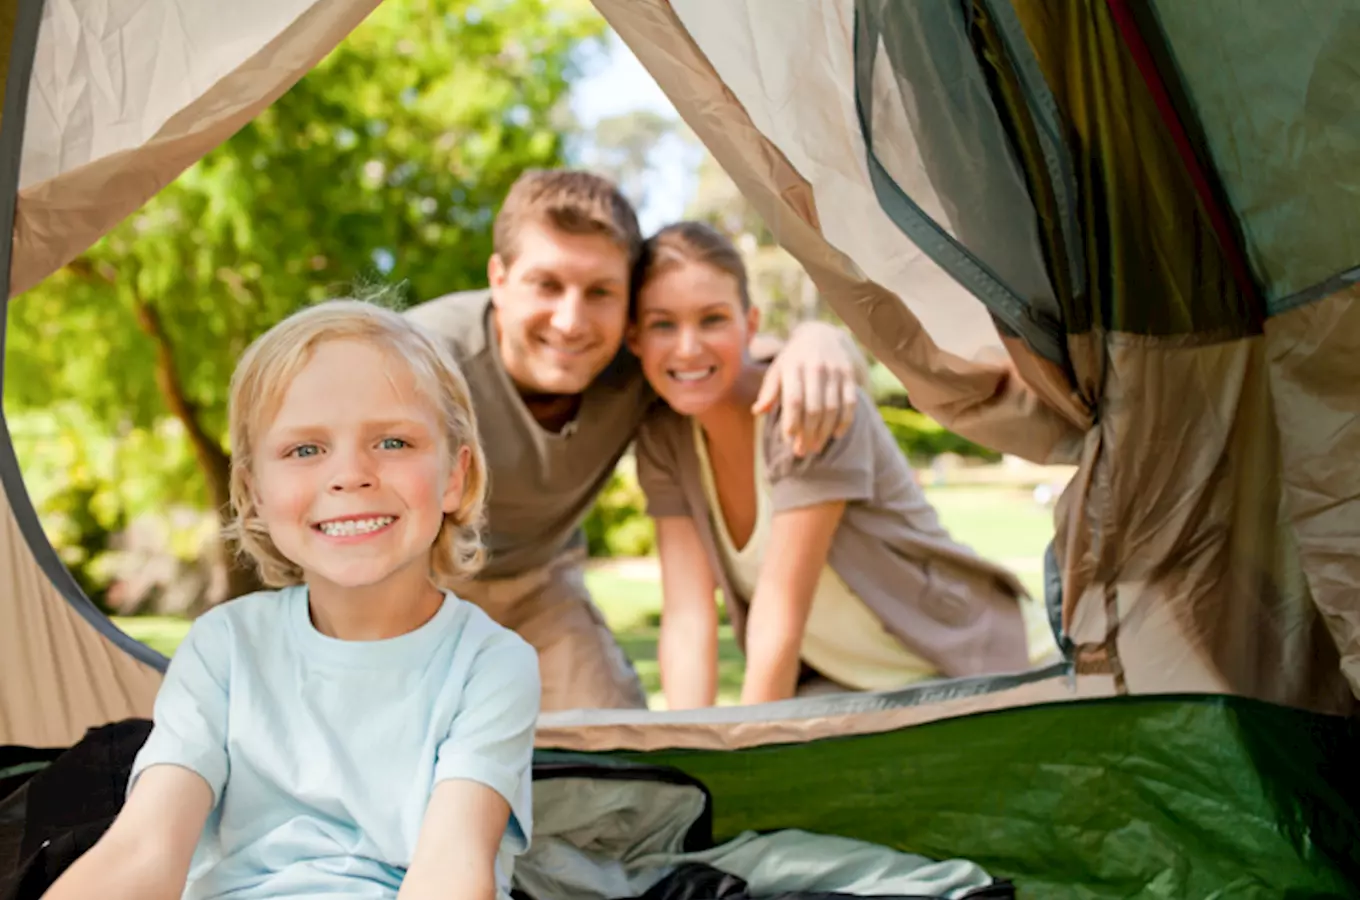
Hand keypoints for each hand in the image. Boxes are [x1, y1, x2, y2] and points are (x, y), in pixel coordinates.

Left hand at [753, 322, 859, 455]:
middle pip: (813, 408)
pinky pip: (850, 402)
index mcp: (793, 366)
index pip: (793, 399)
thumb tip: (757, 411)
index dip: (791, 422)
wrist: (821, 334)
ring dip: (824, 432)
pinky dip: (844, 421)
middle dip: (807, 433)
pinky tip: (836, 435)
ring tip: (815, 447)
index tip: (788, 440)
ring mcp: (835, 371)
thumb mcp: (777, 369)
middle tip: (801, 451)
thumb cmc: (793, 359)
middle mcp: (815, 368)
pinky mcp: (849, 375)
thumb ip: (769, 390)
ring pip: (832, 408)